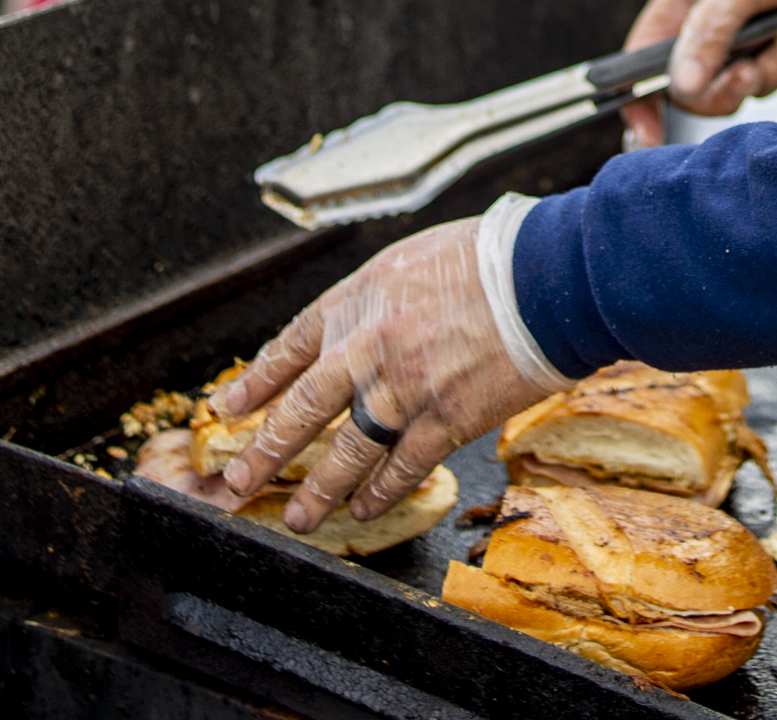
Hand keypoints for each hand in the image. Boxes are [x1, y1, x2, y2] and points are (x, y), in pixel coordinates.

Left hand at [196, 219, 562, 532]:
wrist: (548, 278)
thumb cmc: (490, 258)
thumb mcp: (410, 260)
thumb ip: (375, 299)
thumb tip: (353, 331)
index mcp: (357, 300)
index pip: (290, 348)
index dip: (256, 384)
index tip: (229, 410)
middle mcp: (369, 347)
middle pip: (302, 410)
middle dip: (266, 452)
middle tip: (238, 482)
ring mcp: (405, 388)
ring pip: (346, 452)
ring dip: (319, 491)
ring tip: (300, 517)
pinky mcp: (446, 419)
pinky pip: (402, 466)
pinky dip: (380, 491)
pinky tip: (365, 507)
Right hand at [618, 0, 776, 148]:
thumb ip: (709, 32)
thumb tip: (681, 85)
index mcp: (680, 9)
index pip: (641, 64)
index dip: (639, 101)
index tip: (648, 134)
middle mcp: (706, 33)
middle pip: (701, 92)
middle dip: (737, 82)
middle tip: (756, 62)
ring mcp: (745, 49)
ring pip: (755, 89)